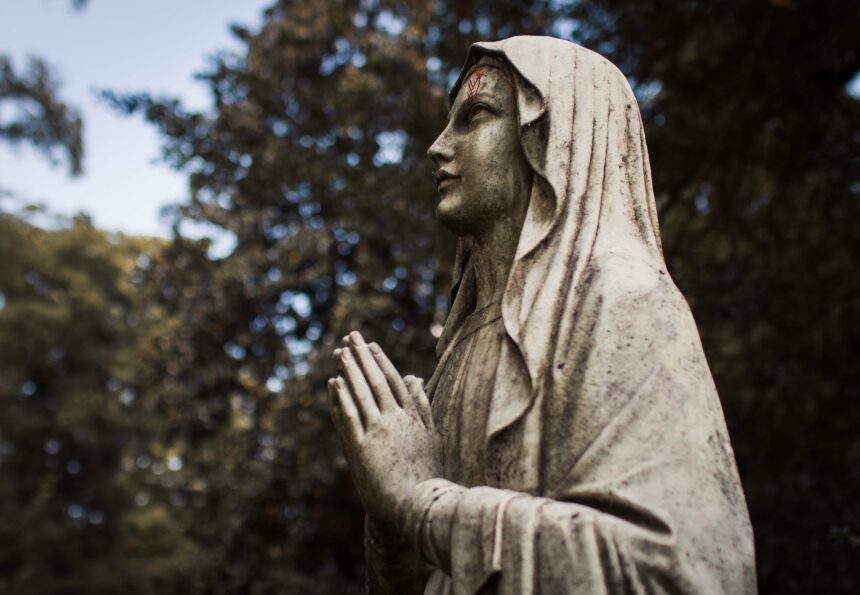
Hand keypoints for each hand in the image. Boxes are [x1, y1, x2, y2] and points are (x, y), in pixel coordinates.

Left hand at [329, 331, 441, 534]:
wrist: (415, 505)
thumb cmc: (427, 474)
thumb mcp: (431, 435)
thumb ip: (421, 405)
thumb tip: (412, 377)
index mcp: (412, 416)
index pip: (393, 380)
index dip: (380, 360)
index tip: (370, 345)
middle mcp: (393, 419)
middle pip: (373, 380)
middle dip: (361, 357)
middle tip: (350, 337)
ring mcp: (375, 432)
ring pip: (359, 393)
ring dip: (348, 370)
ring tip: (339, 352)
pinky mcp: (360, 447)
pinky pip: (348, 416)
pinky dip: (340, 397)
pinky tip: (334, 381)